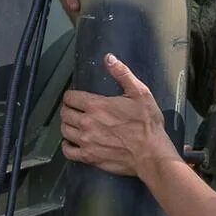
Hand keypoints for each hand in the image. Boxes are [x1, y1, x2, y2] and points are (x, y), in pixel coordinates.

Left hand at [61, 54, 174, 175]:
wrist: (151, 153)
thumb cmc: (148, 125)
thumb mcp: (140, 93)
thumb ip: (122, 74)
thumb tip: (109, 58)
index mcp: (97, 106)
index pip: (70, 97)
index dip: (71, 95)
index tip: (75, 97)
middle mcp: (87, 123)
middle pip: (65, 114)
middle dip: (68, 109)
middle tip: (75, 109)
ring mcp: (86, 142)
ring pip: (64, 131)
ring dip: (67, 125)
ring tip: (74, 123)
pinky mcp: (89, 157)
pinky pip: (68, 151)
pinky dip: (67, 145)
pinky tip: (72, 142)